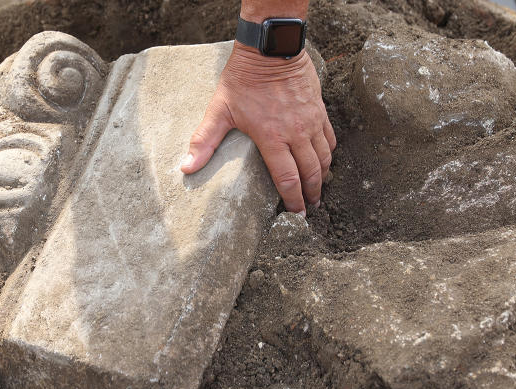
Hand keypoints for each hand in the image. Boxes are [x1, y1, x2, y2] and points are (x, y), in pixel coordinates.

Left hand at [181, 42, 335, 214]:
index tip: (295, 214)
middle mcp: (296, 132)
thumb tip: (185, 167)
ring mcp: (311, 121)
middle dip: (311, 194)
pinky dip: (329, 153)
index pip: (286, 178)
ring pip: (324, 157)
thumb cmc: (243, 78)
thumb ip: (204, 140)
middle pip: (310, 172)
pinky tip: (325, 161)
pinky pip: (330, 138)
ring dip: (323, 177)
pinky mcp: (319, 109)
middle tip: (309, 208)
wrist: (270, 48)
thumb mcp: (219, 109)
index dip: (292, 199)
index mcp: (272, 137)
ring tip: (319, 189)